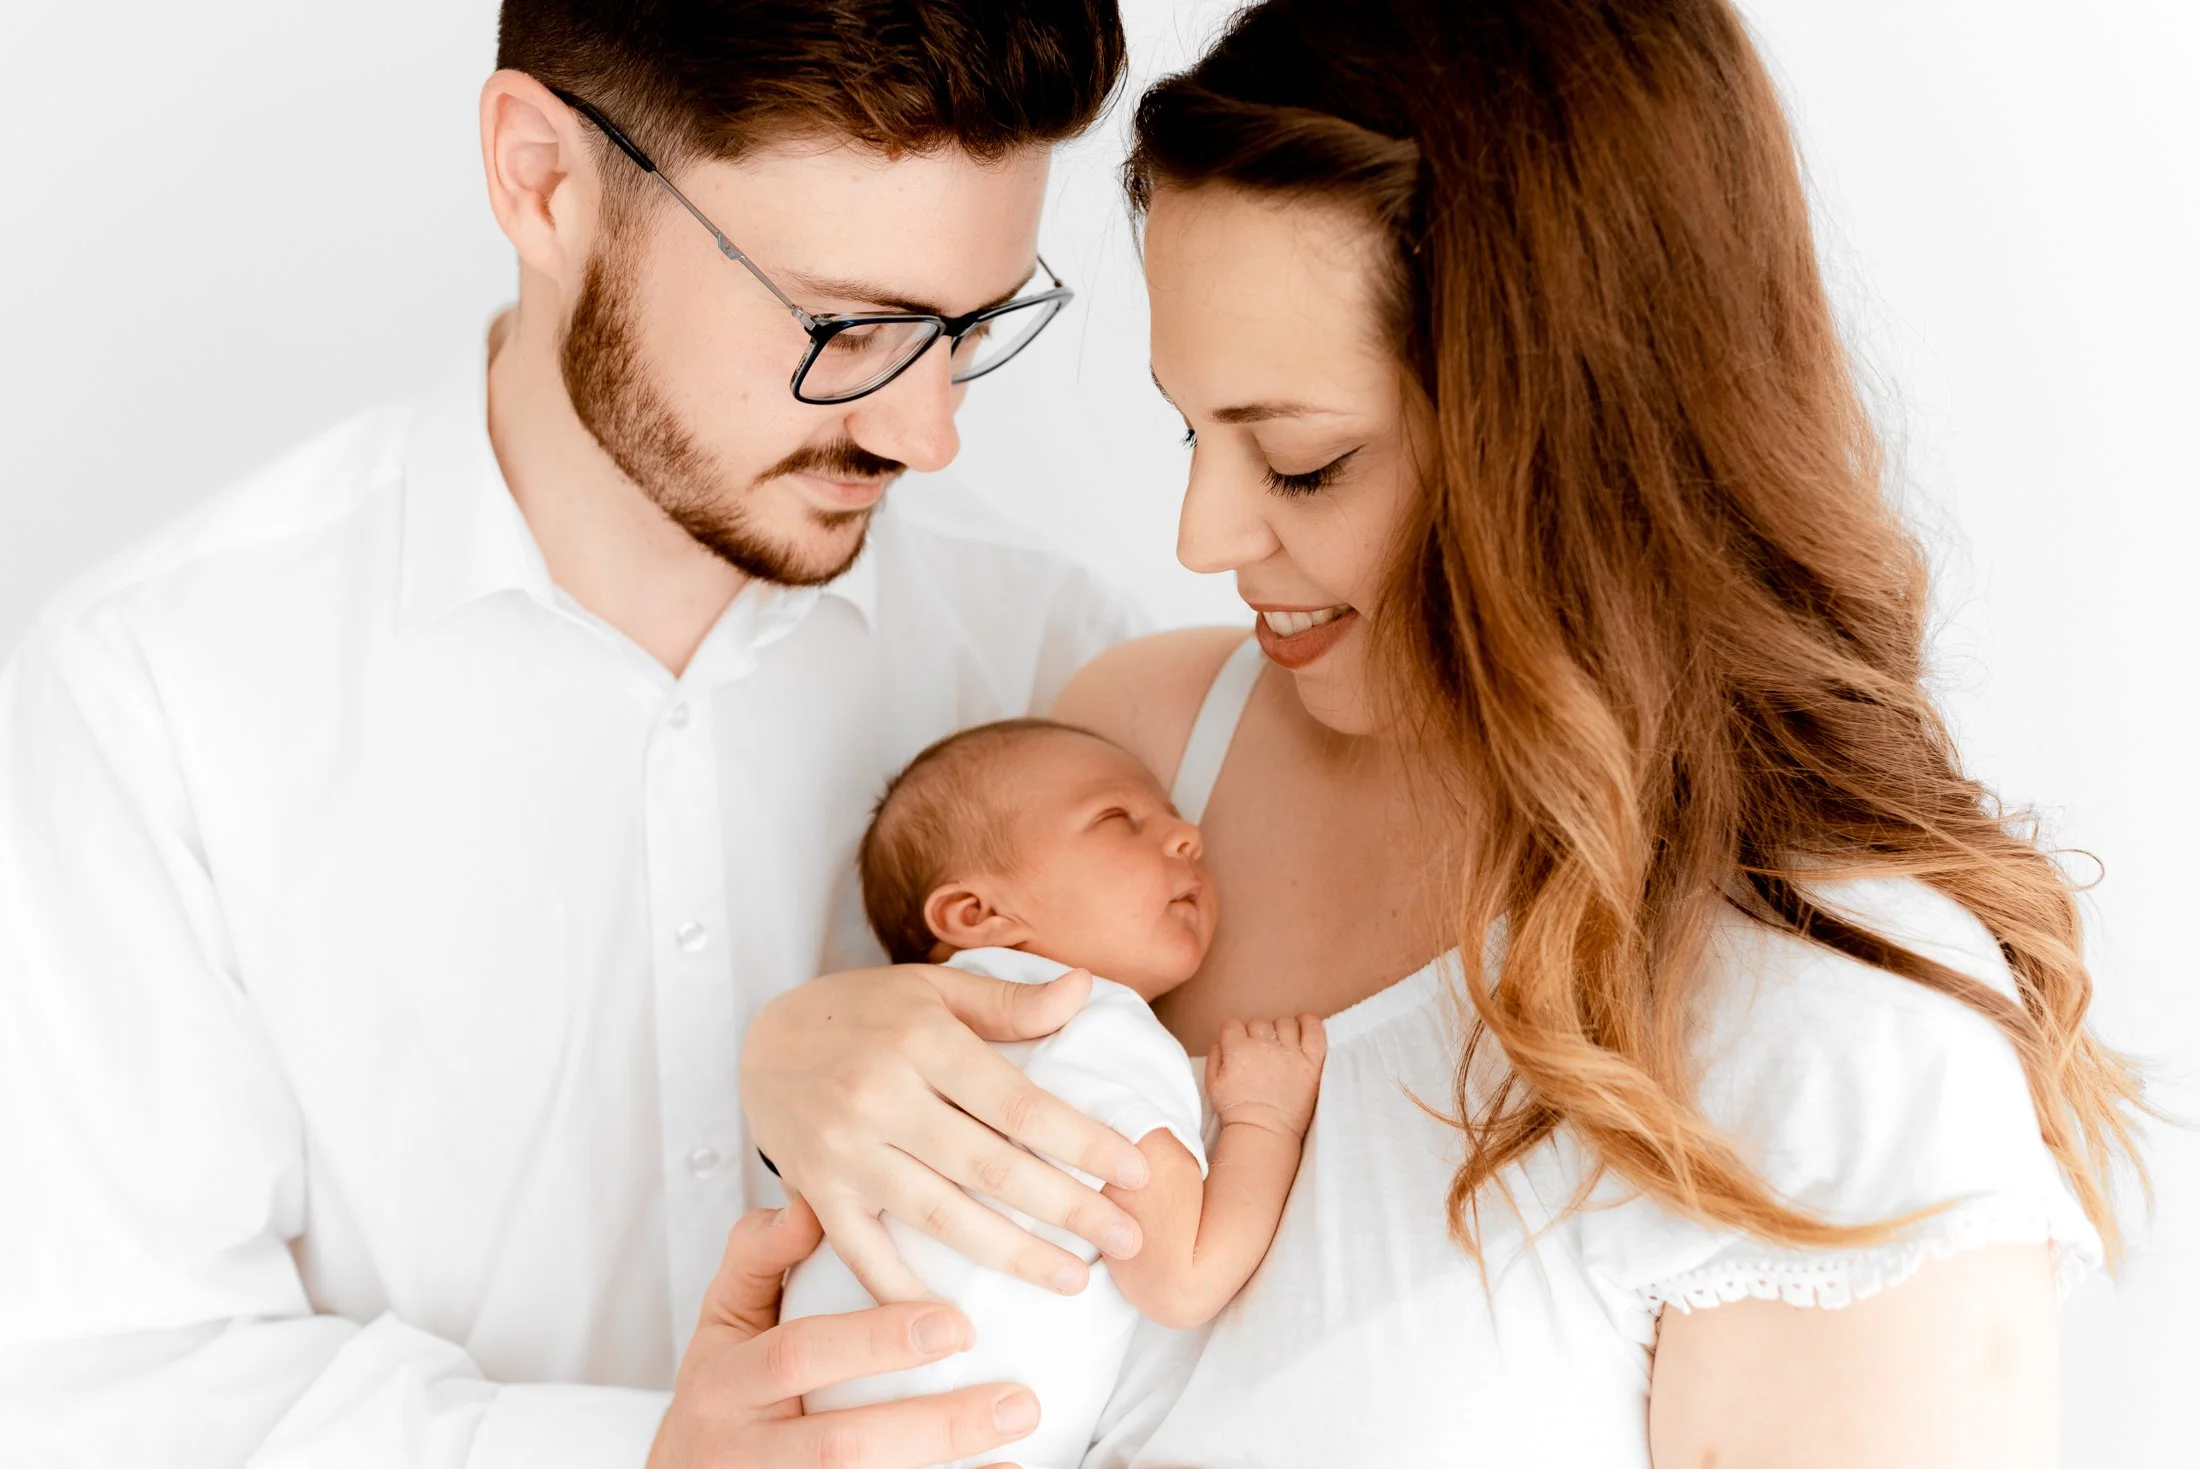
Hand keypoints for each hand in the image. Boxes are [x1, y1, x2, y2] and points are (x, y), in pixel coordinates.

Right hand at [646, 1197, 1042, 1468]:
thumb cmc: (719, 1393)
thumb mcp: (721, 1321)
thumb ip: (758, 1258)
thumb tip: (808, 1202)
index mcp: (726, 1385)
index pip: (798, 1358)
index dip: (873, 1342)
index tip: (953, 1324)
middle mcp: (746, 1451)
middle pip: (840, 1447)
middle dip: (932, 1427)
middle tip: (1016, 1400)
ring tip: (1019, 1439)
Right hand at [740, 964, 1150, 1303]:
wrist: (762, 1042)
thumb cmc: (866, 1012)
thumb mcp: (935, 989)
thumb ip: (1010, 1003)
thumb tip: (1085, 988)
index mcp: (921, 1041)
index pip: (1017, 1102)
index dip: (1081, 1140)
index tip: (1136, 1170)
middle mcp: (881, 1098)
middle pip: (989, 1167)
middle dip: (1067, 1208)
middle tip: (1130, 1238)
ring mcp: (845, 1154)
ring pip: (941, 1218)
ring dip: (1013, 1256)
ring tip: (1074, 1279)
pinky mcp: (817, 1197)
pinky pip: (867, 1257)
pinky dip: (910, 1296)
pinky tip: (963, 1326)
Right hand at [1204, 1014, 1325, 1139]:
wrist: (1264, 1131)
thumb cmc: (1237, 1110)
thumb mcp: (1212, 1083)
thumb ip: (1215, 1055)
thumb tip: (1223, 1039)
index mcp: (1237, 1050)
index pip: (1233, 1024)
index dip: (1235, 1035)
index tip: (1240, 1046)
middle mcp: (1263, 1046)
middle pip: (1259, 1022)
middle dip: (1257, 1034)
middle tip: (1260, 1052)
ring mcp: (1290, 1052)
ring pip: (1285, 1022)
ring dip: (1281, 1030)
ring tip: (1281, 1046)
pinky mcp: (1311, 1061)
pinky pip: (1313, 1029)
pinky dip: (1309, 1022)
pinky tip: (1303, 1025)